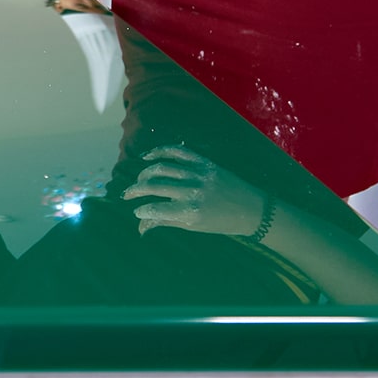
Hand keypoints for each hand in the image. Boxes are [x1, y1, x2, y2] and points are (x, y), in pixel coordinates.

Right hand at [121, 145, 266, 237]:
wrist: (251, 209)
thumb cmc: (221, 222)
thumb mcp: (193, 227)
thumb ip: (166, 221)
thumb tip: (142, 226)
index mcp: (190, 211)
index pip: (156, 209)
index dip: (141, 210)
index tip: (135, 211)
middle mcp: (192, 191)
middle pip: (154, 186)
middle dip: (135, 190)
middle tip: (127, 194)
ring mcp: (198, 173)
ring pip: (162, 167)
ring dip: (145, 173)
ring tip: (139, 180)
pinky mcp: (204, 162)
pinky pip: (177, 152)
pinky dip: (160, 151)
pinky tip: (149, 157)